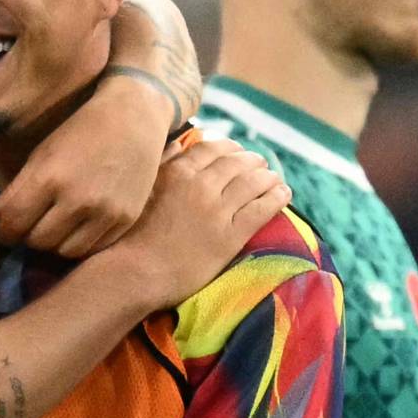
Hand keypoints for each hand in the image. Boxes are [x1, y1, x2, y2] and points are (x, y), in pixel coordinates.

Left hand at [0, 83, 159, 256]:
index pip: (14, 223)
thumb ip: (13, 191)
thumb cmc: (80, 130)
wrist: (134, 118)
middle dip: (27, 236)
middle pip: (37, 241)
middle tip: (29, 225)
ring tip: (53, 227)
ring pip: (64, 251)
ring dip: (53, 243)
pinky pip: (92, 248)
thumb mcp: (41, 155)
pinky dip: (79, 243)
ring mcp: (105, 213)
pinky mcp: (125, 220)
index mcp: (49, 178)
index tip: (5, 227)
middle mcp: (78, 200)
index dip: (4, 230)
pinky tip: (77, 227)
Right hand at [97, 137, 288, 308]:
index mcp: (179, 172)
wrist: (138, 272)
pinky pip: (262, 209)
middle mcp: (201, 185)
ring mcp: (218, 210)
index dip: (230, 147)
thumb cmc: (133, 234)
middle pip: (237, 163)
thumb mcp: (143, 190)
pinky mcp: (231, 235)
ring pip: (253, 183)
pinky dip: (276, 197)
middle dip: (252, 160)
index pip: (214, 148)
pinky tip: (284, 193)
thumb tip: (179, 144)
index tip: (237, 151)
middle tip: (260, 163)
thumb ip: (163, 164)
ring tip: (274, 177)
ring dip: (268, 176)